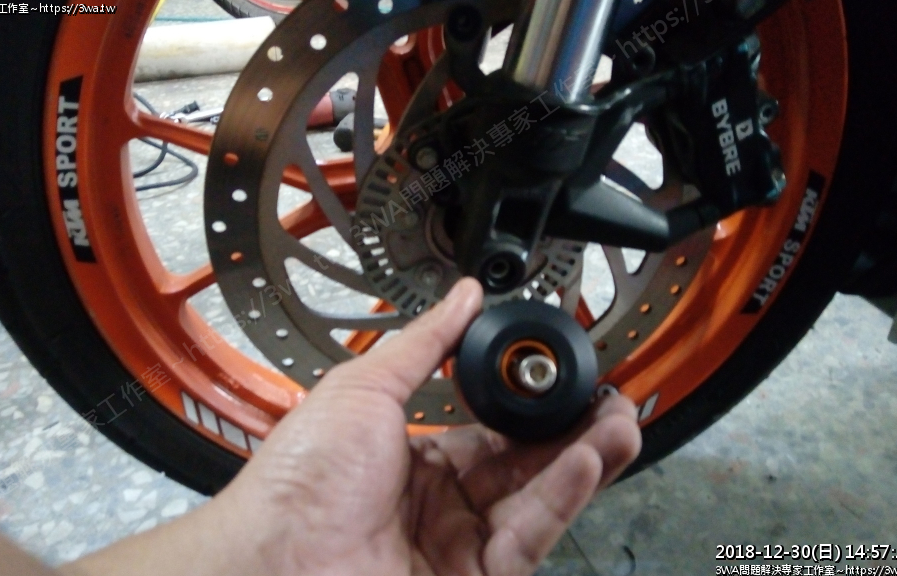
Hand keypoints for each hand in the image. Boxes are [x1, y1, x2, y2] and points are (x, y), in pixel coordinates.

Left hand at [211, 278, 641, 575]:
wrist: (276, 557)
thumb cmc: (299, 481)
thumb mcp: (365, 388)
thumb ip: (424, 342)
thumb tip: (463, 297)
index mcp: (412, 458)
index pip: (490, 429)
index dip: (529, 406)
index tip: (561, 376)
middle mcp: (441, 504)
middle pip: (524, 464)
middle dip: (573, 431)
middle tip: (610, 398)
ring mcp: (458, 545)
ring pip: (539, 499)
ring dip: (584, 458)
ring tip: (620, 420)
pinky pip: (529, 535)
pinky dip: (563, 495)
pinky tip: (586, 457)